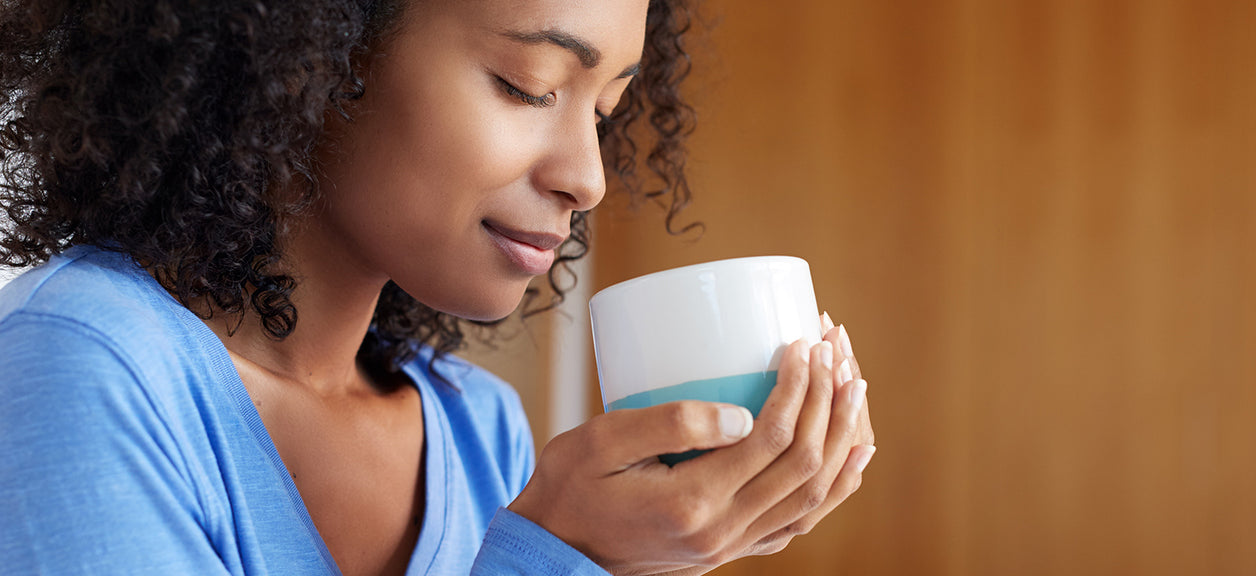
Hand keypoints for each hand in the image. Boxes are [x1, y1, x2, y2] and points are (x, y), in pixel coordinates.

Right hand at [509, 317, 875, 574]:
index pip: (770, 438)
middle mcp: (721, 532)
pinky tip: (849, 457)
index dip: (797, 387)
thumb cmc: (569, 487)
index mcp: (691, 503)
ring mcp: (730, 547)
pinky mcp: (730, 549)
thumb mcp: (600, 442)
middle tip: (836, 354)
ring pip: (812, 498)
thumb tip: (743, 414)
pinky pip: (799, 521)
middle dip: (829, 403)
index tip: (802, 344)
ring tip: (855, 391)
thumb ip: (669, 424)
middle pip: (803, 466)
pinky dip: (833, 488)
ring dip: (841, 441)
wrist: (554, 552)